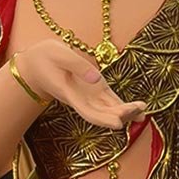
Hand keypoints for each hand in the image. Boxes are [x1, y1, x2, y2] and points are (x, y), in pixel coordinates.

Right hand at [15, 39, 147, 130]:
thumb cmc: (44, 58)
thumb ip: (78, 66)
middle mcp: (82, 100)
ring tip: (143, 110)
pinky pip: (112, 102)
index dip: (103, 119)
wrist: (35, 65)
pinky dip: (125, 107)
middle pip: (102, 114)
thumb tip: (98, 79)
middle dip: (120, 115)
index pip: (88, 112)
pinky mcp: (96, 90)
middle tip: (138, 111)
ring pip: (109, 109)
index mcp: (70, 95)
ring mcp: (90, 96)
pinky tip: (141, 110)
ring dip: (126, 112)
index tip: (118, 123)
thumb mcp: (58, 54)